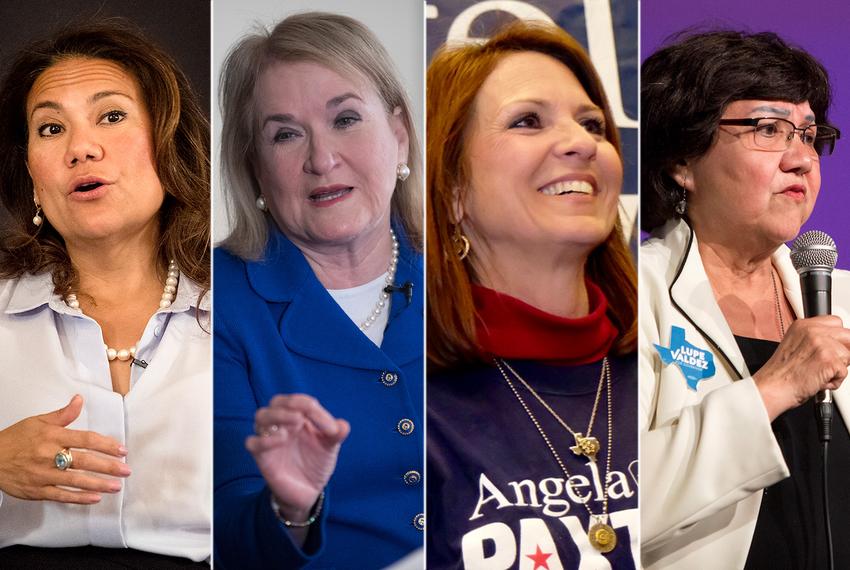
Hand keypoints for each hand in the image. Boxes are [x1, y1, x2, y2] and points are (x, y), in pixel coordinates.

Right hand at [0, 395, 130, 503]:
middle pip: (85, 461)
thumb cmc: (15, 439)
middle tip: (126, 470)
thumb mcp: (38, 422)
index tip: (122, 450)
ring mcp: (43, 475)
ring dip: (99, 484)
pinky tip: (95, 498)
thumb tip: (79, 399)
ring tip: (116, 486)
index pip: (86, 439)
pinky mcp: (37, 491)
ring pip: (76, 480)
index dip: (106, 445)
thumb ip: (63, 414)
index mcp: (53, 436)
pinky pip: (61, 495)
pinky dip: (79, 498)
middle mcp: (49, 455)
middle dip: (108, 466)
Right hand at [246, 394, 349, 522]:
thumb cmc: (316, 462)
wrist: (308, 490)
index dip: (314, 408)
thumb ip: (336, 434)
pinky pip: (252, 443)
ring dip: (277, 415)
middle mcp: (282, 424)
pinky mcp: (262, 457)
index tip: (331, 429)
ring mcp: (270, 438)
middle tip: (303, 416)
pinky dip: (264, 439)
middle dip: (290, 404)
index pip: (300, 401)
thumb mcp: (330, 447)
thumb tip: (343, 425)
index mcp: (299, 416)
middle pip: (276, 402)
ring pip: (261, 416)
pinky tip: (281, 439)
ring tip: (295, 422)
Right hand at [754, 315, 849, 420]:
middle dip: (841, 352)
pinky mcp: (829, 361)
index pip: (836, 323)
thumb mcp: (794, 345)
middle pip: (847, 336)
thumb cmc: (781, 373)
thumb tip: (835, 343)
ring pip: (848, 355)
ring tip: (817, 373)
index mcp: (803, 325)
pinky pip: (845, 372)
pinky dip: (834, 381)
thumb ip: (814, 339)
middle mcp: (813, 331)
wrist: (772, 387)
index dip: (836, 338)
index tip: (829, 350)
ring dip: (837, 368)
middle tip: (824, 363)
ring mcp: (822, 345)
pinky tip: (818, 381)